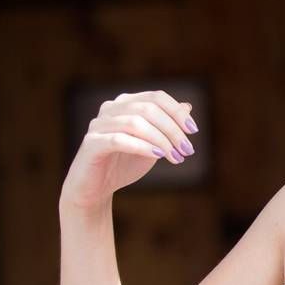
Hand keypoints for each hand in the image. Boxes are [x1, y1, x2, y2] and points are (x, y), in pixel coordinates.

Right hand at [60, 90, 198, 210]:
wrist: (97, 187)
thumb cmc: (125, 163)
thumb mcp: (153, 143)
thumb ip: (167, 125)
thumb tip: (188, 106)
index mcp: (126, 103)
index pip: (156, 97)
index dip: (177, 112)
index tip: (194, 131)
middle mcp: (110, 108)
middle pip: (148, 109)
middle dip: (173, 130)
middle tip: (187, 150)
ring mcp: (98, 124)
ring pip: (135, 123)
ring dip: (161, 140)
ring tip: (176, 157)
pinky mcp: (91, 143)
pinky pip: (119, 140)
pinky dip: (142, 146)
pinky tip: (159, 156)